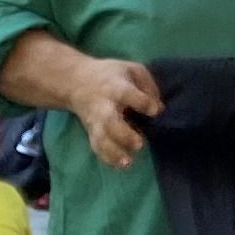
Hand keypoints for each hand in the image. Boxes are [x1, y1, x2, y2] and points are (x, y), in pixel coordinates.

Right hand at [63, 52, 162, 168]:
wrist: (75, 82)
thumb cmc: (111, 75)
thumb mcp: (132, 69)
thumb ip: (148, 85)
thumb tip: (159, 108)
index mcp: (114, 87)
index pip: (126, 94)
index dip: (141, 102)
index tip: (154, 111)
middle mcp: (103, 106)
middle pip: (110, 121)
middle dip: (123, 134)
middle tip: (139, 144)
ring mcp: (95, 121)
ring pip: (101, 139)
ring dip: (113, 152)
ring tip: (128, 162)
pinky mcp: (91, 132)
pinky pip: (97, 147)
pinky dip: (107, 158)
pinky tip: (120, 165)